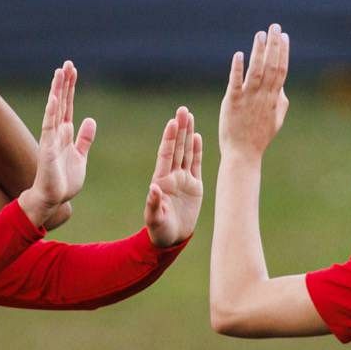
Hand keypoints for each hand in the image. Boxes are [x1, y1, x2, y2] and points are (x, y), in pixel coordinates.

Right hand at [18, 61, 96, 226]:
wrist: (53, 199)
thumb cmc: (64, 181)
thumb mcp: (80, 156)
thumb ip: (84, 139)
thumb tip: (90, 119)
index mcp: (65, 134)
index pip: (68, 106)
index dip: (70, 88)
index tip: (72, 70)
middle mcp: (57, 133)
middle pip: (61, 103)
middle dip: (64, 84)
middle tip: (67, 63)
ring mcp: (51, 140)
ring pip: (54, 110)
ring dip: (57, 92)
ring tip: (59, 73)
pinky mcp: (48, 150)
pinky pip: (49, 128)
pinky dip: (51, 113)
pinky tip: (54, 99)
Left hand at [143, 107, 203, 246]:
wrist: (172, 239)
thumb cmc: (159, 230)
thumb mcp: (155, 219)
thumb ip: (154, 204)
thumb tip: (154, 189)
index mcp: (161, 181)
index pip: (166, 155)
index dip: (169, 139)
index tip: (172, 123)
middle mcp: (172, 176)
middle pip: (177, 148)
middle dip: (179, 129)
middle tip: (182, 110)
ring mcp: (183, 180)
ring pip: (186, 152)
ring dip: (188, 134)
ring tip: (189, 116)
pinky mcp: (195, 186)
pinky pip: (196, 164)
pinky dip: (197, 150)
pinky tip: (197, 136)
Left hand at [220, 24, 290, 157]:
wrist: (243, 154)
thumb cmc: (258, 138)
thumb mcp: (276, 120)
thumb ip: (281, 102)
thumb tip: (283, 87)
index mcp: (274, 99)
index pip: (282, 70)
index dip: (283, 52)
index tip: (284, 36)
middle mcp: (263, 96)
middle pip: (272, 66)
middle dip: (274, 45)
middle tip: (274, 26)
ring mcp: (249, 99)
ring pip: (257, 71)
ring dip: (259, 52)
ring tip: (260, 34)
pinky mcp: (233, 103)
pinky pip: (236, 83)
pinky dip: (238, 68)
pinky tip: (240, 54)